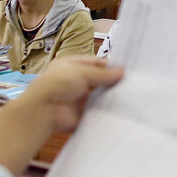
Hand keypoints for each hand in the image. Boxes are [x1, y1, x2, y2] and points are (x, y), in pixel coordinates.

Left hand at [9, 58, 123, 135]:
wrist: (43, 111)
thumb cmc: (57, 84)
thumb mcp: (81, 72)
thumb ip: (103, 74)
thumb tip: (122, 72)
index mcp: (72, 66)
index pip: (96, 63)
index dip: (110, 66)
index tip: (127, 70)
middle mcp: (76, 81)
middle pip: (99, 80)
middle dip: (112, 81)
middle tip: (132, 83)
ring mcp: (80, 97)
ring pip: (100, 95)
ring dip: (111, 96)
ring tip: (131, 95)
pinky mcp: (83, 112)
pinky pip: (98, 110)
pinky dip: (107, 110)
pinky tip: (122, 109)